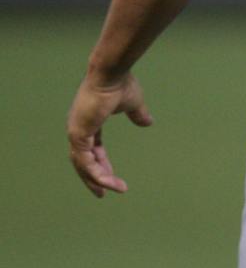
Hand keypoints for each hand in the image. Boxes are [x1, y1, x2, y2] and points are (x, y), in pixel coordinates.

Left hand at [67, 71, 152, 197]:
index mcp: (88, 122)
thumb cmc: (120, 84)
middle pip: (83, 162)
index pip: (92, 149)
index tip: (112, 177)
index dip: (101, 163)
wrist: (111, 73)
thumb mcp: (133, 103)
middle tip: (103, 194)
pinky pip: (85, 162)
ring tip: (116, 189)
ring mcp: (75, 132)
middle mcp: (78, 129)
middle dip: (93, 178)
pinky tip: (109, 182)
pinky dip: (96, 174)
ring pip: (83, 166)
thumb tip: (148, 123)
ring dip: (99, 180)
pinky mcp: (78, 135)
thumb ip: (138, 114)